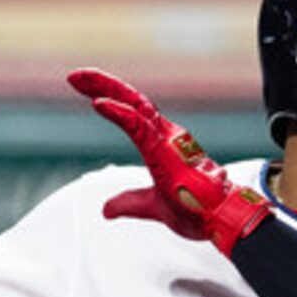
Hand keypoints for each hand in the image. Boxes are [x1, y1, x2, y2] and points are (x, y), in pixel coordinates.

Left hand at [67, 68, 270, 255]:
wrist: (221, 221)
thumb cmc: (198, 211)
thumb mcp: (152, 206)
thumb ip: (129, 203)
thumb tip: (107, 209)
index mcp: (164, 145)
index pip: (134, 114)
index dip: (112, 100)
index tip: (89, 93)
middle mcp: (166, 135)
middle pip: (132, 101)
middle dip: (103, 84)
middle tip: (76, 76)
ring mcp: (167, 140)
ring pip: (134, 105)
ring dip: (105, 88)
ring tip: (80, 79)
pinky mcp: (166, 150)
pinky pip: (138, 126)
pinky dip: (118, 113)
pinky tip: (98, 103)